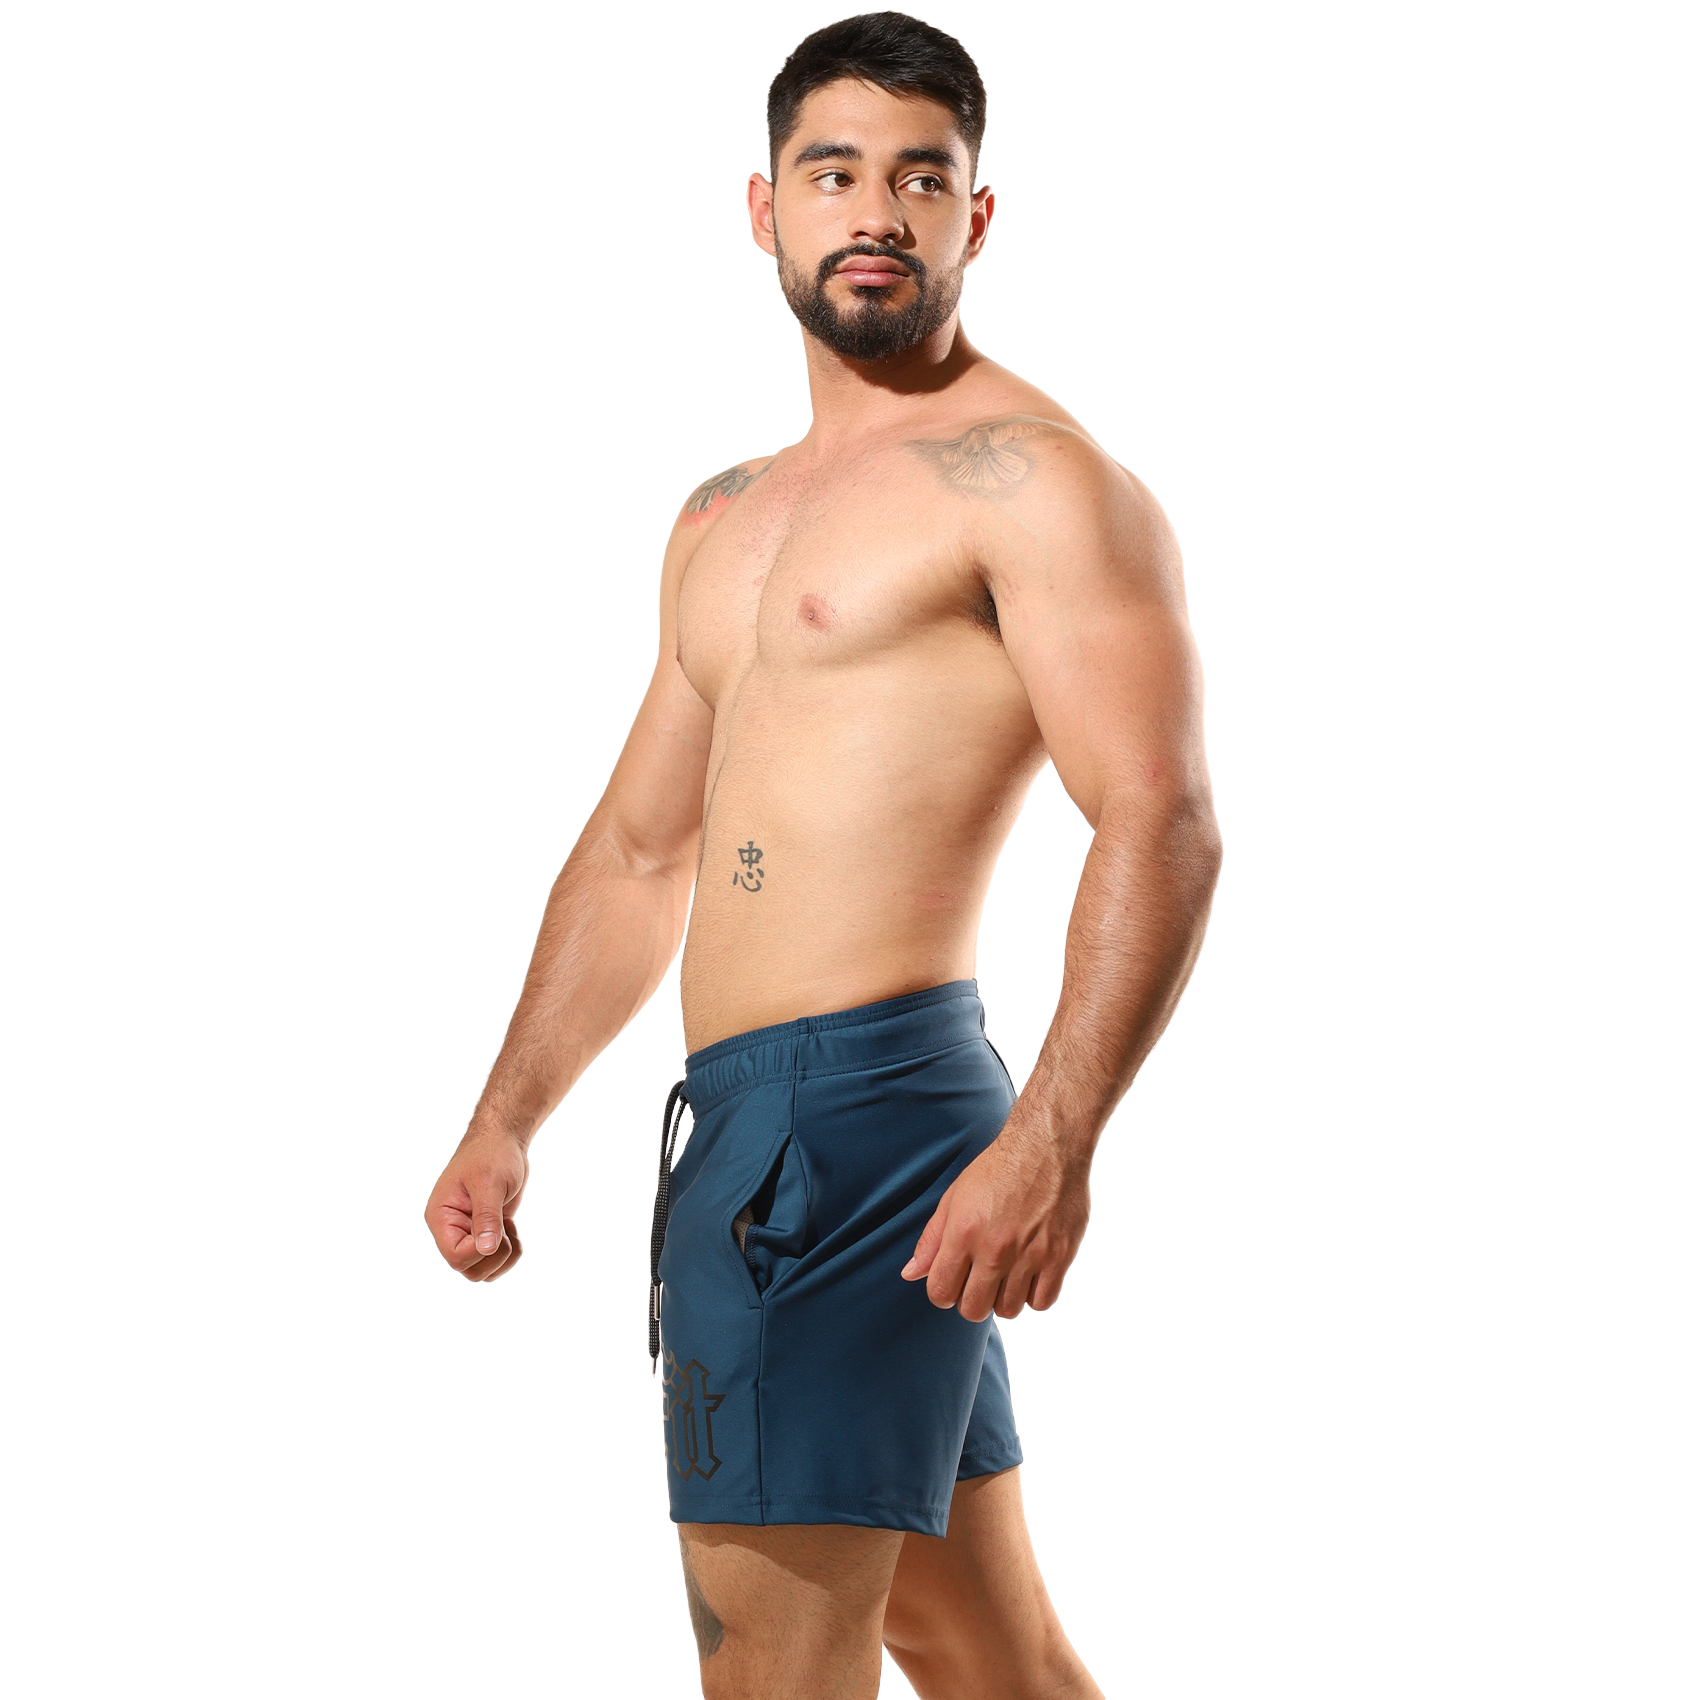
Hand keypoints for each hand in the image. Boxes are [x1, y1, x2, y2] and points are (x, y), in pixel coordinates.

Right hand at [424, 1128, 529, 1281]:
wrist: (503, 1140)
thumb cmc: (491, 1154)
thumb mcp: (489, 1183)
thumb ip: (486, 1217)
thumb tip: (485, 1249)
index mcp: (441, 1217)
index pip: (456, 1256)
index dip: (480, 1252)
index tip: (497, 1227)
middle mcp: (451, 1229)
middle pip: (470, 1270)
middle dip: (496, 1255)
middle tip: (505, 1225)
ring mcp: (468, 1233)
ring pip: (483, 1271)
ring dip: (505, 1256)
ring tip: (509, 1226)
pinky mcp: (485, 1233)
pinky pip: (495, 1261)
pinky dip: (510, 1251)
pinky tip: (511, 1227)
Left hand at [901, 1122, 1090, 1320]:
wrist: (1047, 1146)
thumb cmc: (999, 1168)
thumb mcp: (954, 1197)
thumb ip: (931, 1239)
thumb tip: (910, 1274)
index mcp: (963, 1233)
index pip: (941, 1293)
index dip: (943, 1293)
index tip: (953, 1281)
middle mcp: (995, 1249)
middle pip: (973, 1309)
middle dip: (971, 1300)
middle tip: (980, 1280)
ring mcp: (1029, 1255)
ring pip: (1008, 1310)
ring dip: (1003, 1299)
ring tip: (1007, 1275)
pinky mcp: (1059, 1256)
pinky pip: (1042, 1302)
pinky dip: (1034, 1295)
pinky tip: (1030, 1275)